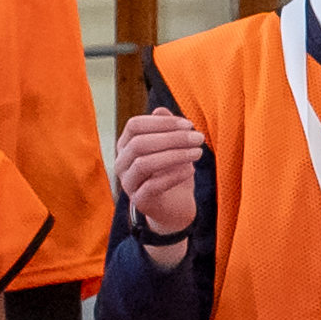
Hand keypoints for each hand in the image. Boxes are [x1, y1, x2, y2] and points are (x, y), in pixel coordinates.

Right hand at [110, 105, 206, 239]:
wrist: (175, 208)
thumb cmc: (172, 172)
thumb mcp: (172, 148)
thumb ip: (166, 129)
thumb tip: (161, 111)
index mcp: (126, 145)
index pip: (134, 125)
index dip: (161, 122)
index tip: (188, 124)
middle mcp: (122, 163)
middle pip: (139, 143)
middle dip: (172, 138)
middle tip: (198, 137)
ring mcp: (128, 183)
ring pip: (144, 163)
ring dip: (175, 155)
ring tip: (198, 153)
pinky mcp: (139, 201)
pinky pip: (153, 186)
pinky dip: (174, 175)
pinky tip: (191, 170)